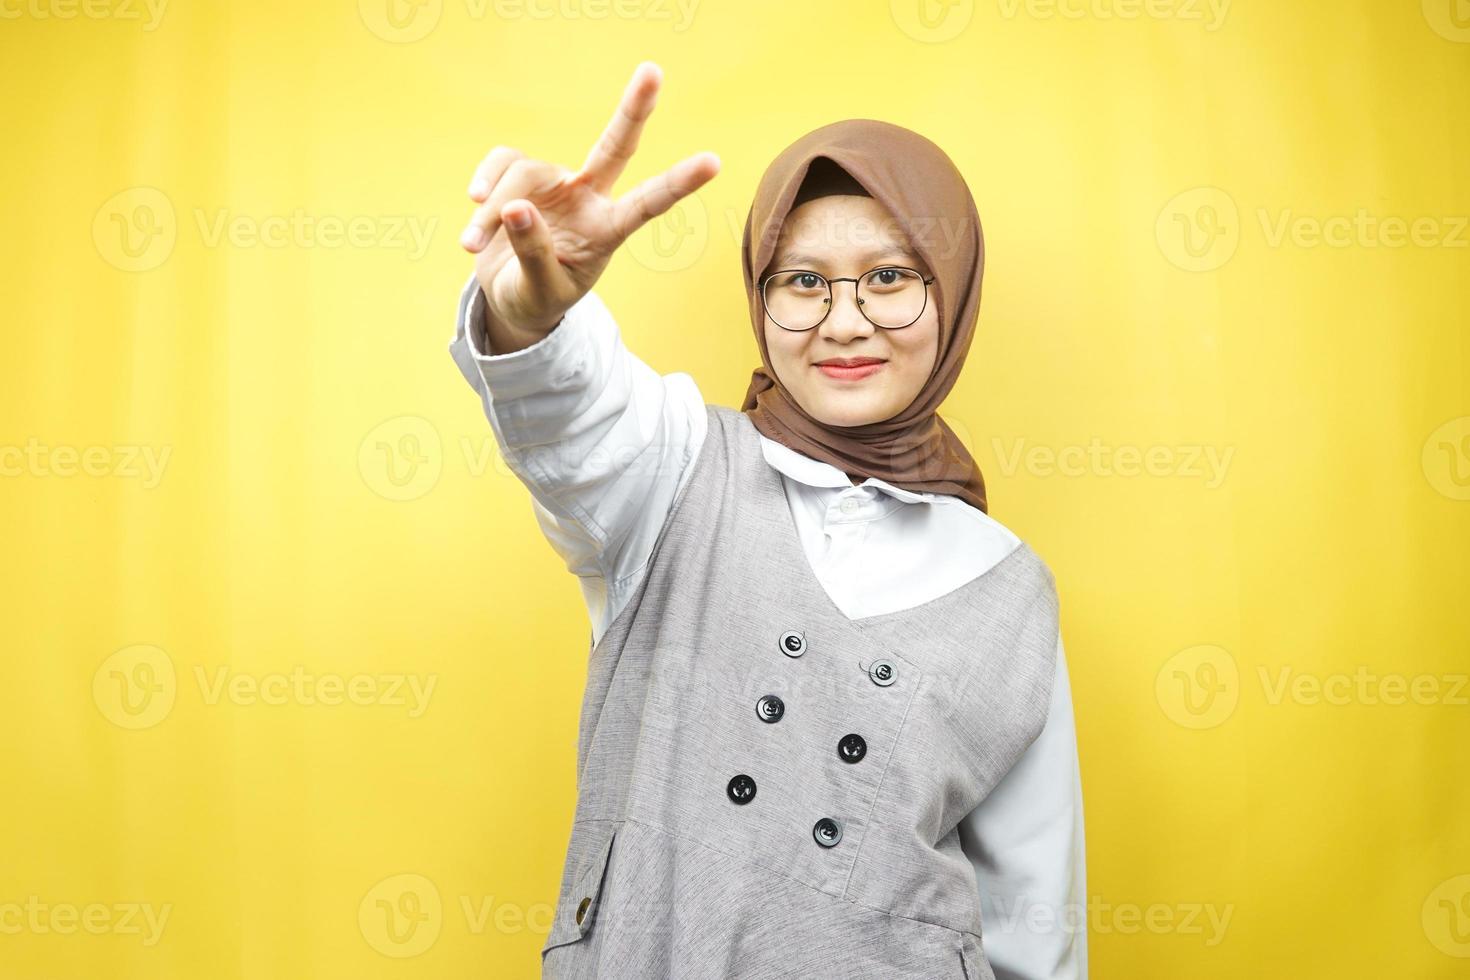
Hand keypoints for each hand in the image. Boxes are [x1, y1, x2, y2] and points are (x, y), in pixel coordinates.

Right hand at [459, 61, 719, 339]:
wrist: (508, 296)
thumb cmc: (536, 299)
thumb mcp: (538, 291)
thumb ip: (533, 254)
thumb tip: (515, 208)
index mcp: (606, 231)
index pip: (648, 204)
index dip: (679, 183)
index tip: (714, 162)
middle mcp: (587, 199)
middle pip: (615, 146)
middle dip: (633, 109)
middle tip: (653, 70)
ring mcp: (555, 184)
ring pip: (523, 172)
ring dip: (491, 208)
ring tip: (471, 243)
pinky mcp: (519, 176)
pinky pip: (501, 162)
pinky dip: (483, 185)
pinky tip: (473, 207)